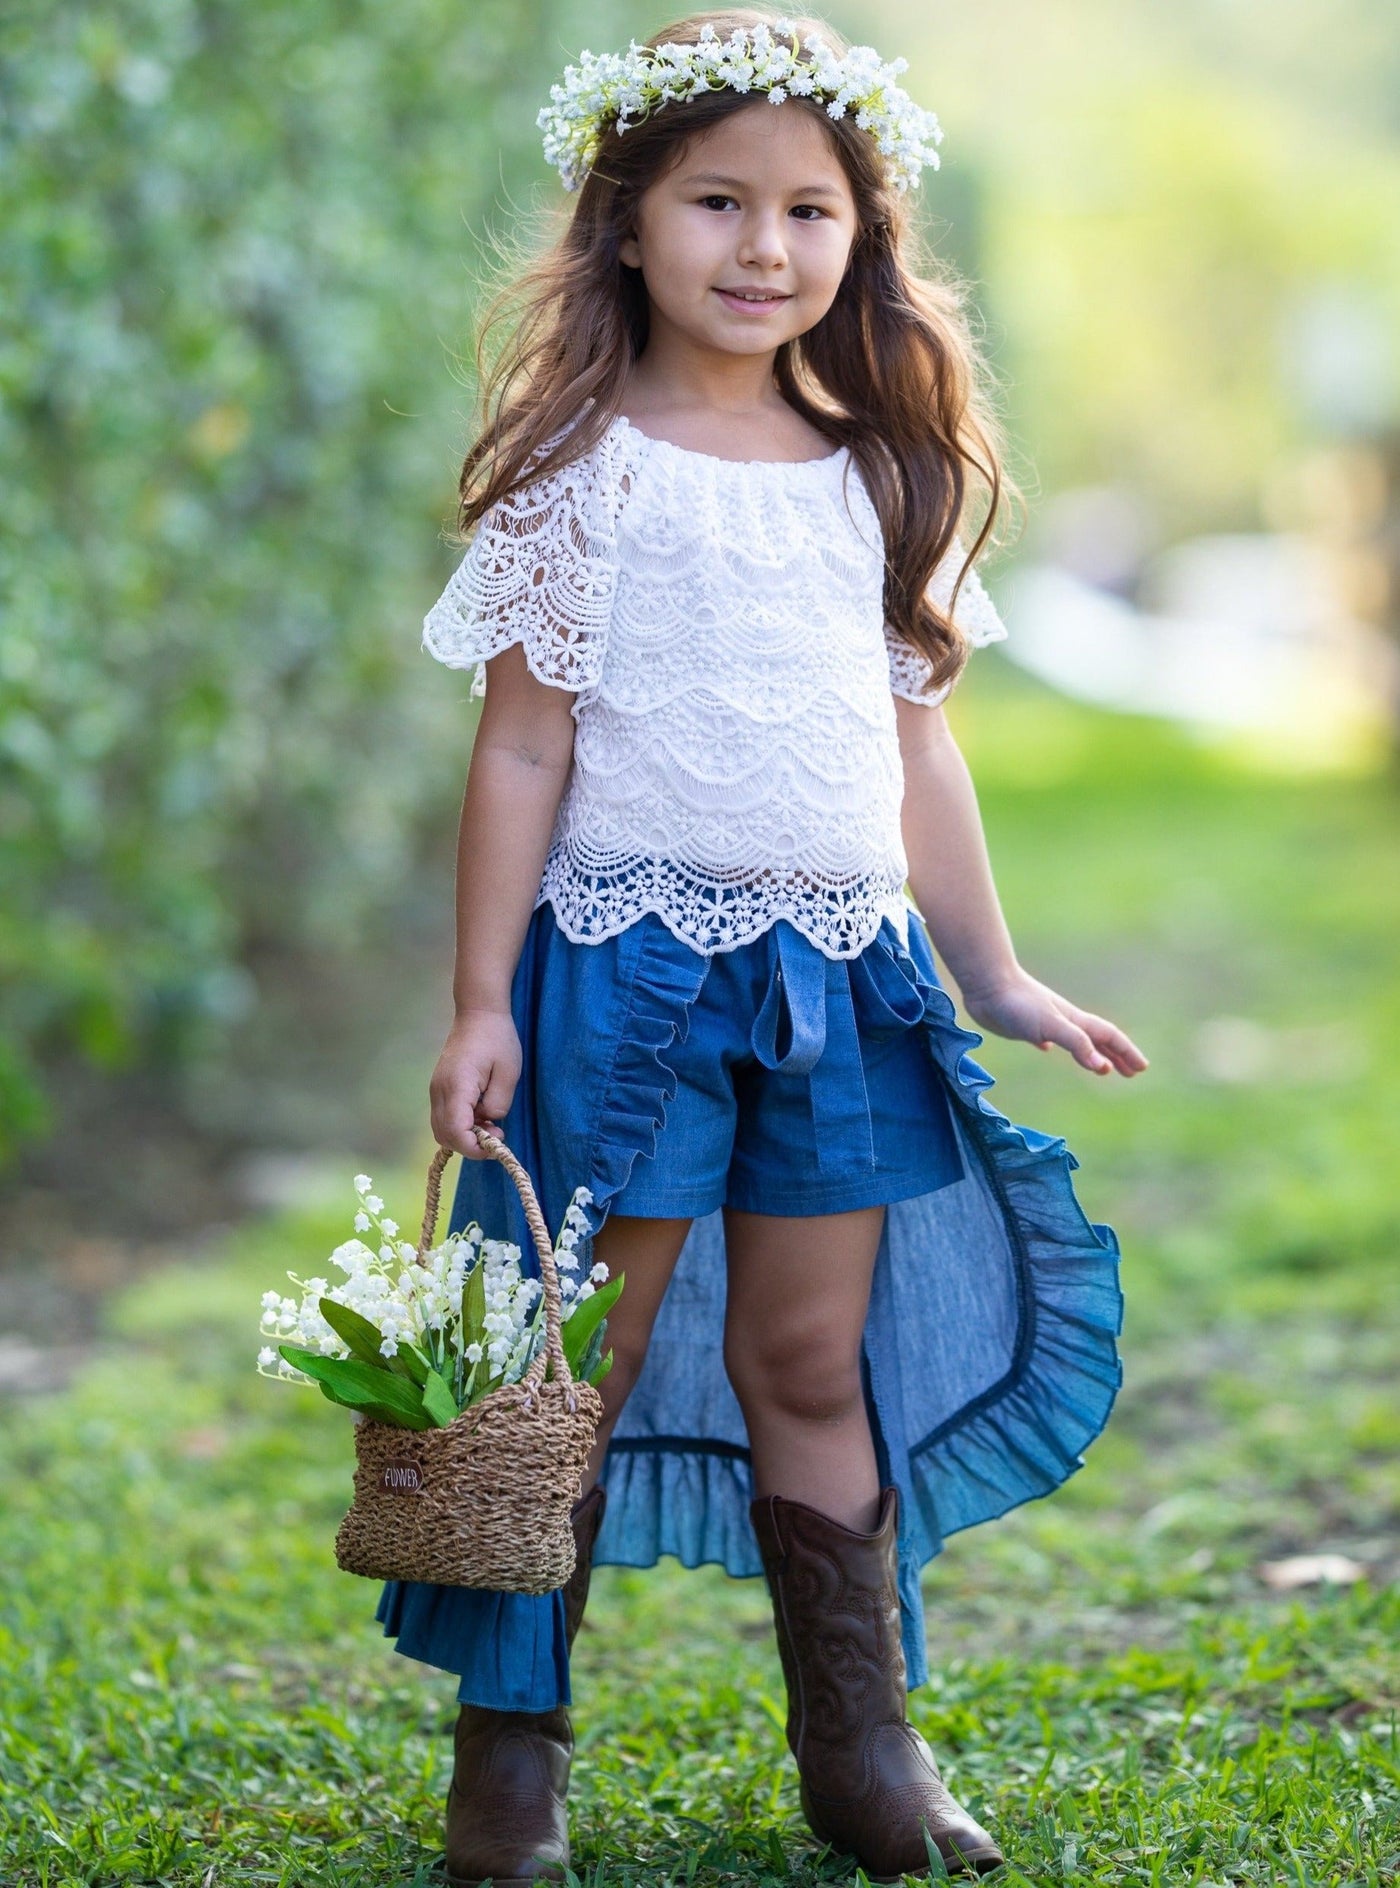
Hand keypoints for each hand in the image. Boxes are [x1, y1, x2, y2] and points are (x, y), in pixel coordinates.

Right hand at [429, 1007, 522, 1155]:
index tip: (496, 1146)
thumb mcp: (509, 1073)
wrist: (478, 1012)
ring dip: (463, 1136)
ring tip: (490, 1125)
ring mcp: (435, 1089)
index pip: (455, 1131)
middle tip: (497, 1135)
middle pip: (443, 1134)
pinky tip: (480, 1115)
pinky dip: (459, 1125)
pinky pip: (443, 1117)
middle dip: (469, 1145)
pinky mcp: (439, 1087)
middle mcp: (439, 1090)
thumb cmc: (497, 1039)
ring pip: (440, 1128)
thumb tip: (488, 1122)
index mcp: (456, 1086)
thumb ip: (498, 1104)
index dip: (474, 1147)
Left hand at [960, 968, 1147, 1076]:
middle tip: (1132, 1072)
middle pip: (1098, 1040)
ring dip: (1091, 1053)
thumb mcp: (1052, 1026)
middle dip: (1117, 1056)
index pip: (1108, 1038)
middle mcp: (1064, 1021)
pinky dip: (1053, 1045)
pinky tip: (1046, 1048)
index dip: (1126, 1052)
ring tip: (1100, 1067)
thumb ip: (1076, 1044)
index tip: (1142, 1068)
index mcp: (1074, 1021)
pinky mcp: (1024, 1027)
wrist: (988, 984)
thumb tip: (1102, 1066)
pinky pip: (1045, 1038)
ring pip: (1075, 1040)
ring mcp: (1045, 1023)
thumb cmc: (1019, 1004)